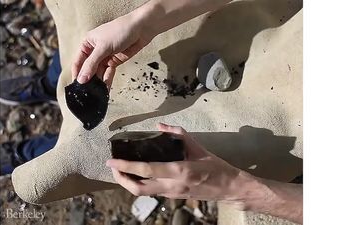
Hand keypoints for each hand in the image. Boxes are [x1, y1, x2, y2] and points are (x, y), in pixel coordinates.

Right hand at [71, 12, 155, 87]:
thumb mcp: (103, 47)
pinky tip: (105, 88)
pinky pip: (108, 74)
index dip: (77, 74)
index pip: (78, 62)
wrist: (141, 29)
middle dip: (89, 80)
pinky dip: (107, 80)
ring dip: (98, 82)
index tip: (77, 86)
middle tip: (88, 92)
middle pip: (88, 69)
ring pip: (99, 73)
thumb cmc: (120, 30)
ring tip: (97, 93)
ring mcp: (105, 57)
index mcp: (88, 44)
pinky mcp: (114, 62)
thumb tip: (81, 79)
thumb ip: (91, 64)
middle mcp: (95, 51)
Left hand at [106, 123, 244, 200]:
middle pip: (138, 188)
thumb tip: (160, 125)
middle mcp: (171, 186)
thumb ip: (179, 135)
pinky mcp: (173, 197)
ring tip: (121, 171)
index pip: (146, 170)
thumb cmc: (216, 167)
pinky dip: (140, 184)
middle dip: (121, 179)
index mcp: (178, 171)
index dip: (126, 166)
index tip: (111, 161)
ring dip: (128, 183)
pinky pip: (151, 192)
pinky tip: (137, 174)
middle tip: (113, 167)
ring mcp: (171, 194)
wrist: (229, 189)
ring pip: (142, 193)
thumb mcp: (199, 147)